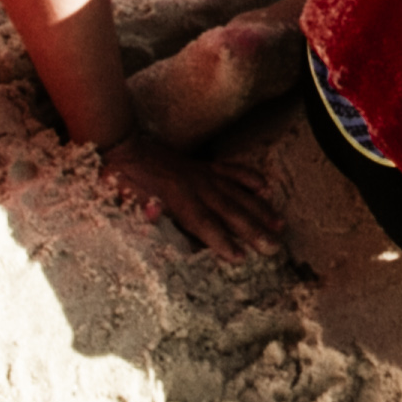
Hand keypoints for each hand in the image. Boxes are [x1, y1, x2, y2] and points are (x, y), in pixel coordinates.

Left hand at [99, 134, 281, 260]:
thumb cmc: (121, 177)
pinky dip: (249, 178)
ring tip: (280, 224)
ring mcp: (203, 174)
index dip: (222, 240)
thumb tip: (152, 211)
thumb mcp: (123, 195)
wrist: (123, 144)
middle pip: (230, 211)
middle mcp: (196, 185)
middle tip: (273, 248)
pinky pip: (232, 171)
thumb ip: (139, 205)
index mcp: (177, 197)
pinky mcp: (204, 166)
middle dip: (253, 230)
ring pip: (238, 193)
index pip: (204, 223)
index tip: (240, 257)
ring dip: (259, 209)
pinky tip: (265, 187)